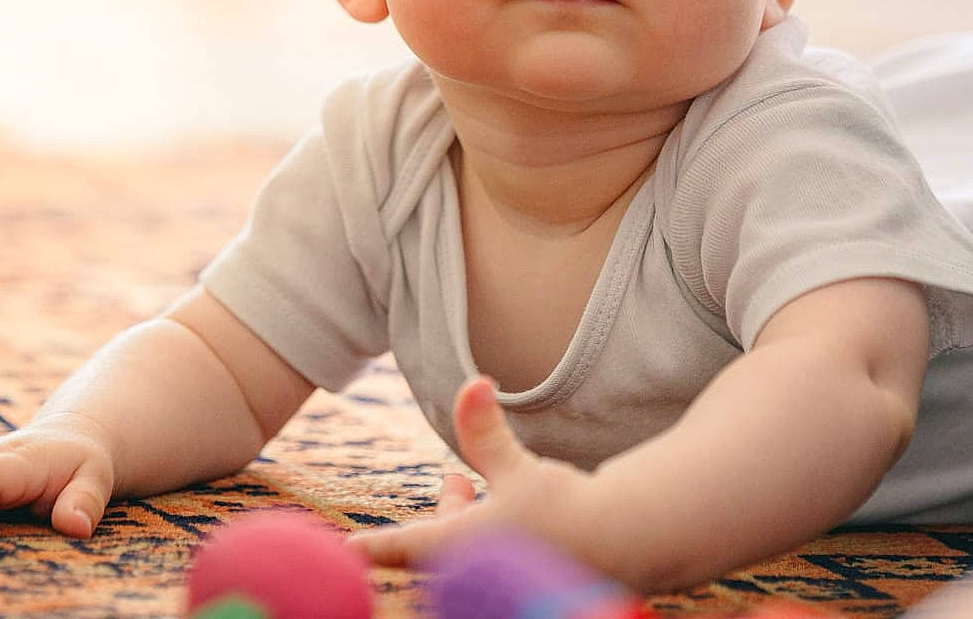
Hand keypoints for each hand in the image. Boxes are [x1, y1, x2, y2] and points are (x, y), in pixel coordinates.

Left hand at [349, 377, 609, 575]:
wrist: (627, 547)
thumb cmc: (566, 509)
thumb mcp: (518, 468)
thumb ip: (485, 432)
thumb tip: (472, 381)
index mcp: (462, 548)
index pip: (403, 548)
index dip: (371, 549)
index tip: (345, 551)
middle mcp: (473, 575)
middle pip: (438, 549)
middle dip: (446, 514)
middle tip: (456, 483)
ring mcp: (497, 588)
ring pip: (466, 557)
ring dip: (468, 525)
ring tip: (475, 490)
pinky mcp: (521, 591)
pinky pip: (492, 568)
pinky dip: (493, 542)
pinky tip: (516, 520)